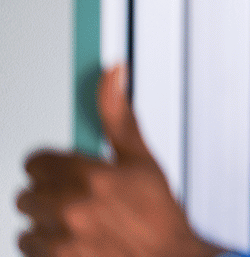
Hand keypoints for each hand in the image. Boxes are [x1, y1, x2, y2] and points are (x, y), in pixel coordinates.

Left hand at [16, 64, 225, 256]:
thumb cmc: (160, 216)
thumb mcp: (143, 161)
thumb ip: (118, 116)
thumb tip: (113, 73)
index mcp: (91, 176)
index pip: (36, 163)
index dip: (51, 168)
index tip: (65, 175)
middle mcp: (71, 208)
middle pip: (27, 195)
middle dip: (50, 197)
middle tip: (80, 204)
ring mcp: (61, 241)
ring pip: (27, 225)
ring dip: (46, 226)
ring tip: (79, 228)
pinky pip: (29, 250)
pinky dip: (47, 250)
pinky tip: (76, 245)